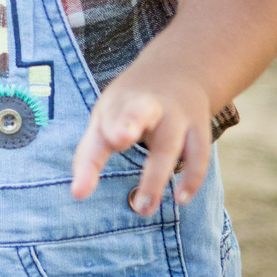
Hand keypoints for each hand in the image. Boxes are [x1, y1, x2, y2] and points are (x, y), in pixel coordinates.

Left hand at [71, 56, 211, 212]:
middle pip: (139, 112)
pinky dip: (192, 177)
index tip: (79, 192)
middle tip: (119, 140)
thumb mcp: (106, 116)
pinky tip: (181, 199)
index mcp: (119, 103)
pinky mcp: (199, 127)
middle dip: (128, 124)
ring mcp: (177, 115)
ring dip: (156, 177)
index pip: (103, 126)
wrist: (181, 67)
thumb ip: (91, 153)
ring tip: (143, 208)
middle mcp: (148, 105)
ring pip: (169, 143)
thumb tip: (78, 193)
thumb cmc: (131, 105)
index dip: (91, 157)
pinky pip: (199, 154)